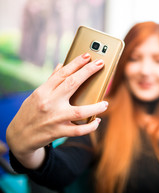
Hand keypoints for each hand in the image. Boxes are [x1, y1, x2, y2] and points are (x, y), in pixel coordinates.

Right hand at [6, 53, 107, 168]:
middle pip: (72, 84)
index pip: (62, 74)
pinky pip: (78, 130)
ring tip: (105, 103)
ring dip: (95, 107)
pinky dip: (90, 126)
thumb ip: (51, 81)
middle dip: (87, 72)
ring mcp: (54, 118)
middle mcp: (49, 103)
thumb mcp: (37, 95)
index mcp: (43, 92)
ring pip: (80, 111)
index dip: (76, 63)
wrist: (19, 137)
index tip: (87, 56)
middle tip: (100, 64)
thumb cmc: (30, 112)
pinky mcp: (58, 132)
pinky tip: (97, 120)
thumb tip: (61, 65)